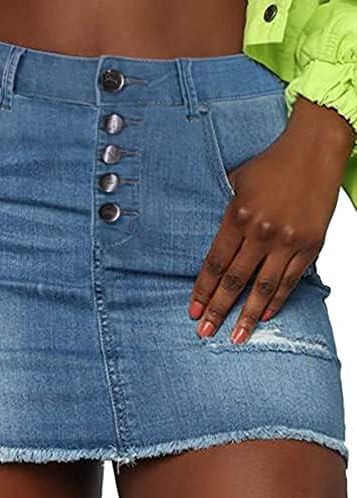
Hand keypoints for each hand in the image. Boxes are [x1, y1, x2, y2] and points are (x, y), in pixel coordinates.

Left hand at [188, 97, 354, 343]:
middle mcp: (261, 232)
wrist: (314, 150)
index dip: (202, 290)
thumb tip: (209, 238)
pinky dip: (277, 301)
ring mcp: (287, 241)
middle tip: (205, 332)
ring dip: (247, 315)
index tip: (193, 310)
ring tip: (235, 337)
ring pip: (264, 288)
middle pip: (234, 280)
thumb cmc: (270, 165)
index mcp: (237, 216)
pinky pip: (290, 280)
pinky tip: (265, 316)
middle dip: (218, 309)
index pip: (214, 263)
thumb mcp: (235, 182)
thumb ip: (223, 213)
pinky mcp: (310, 245)